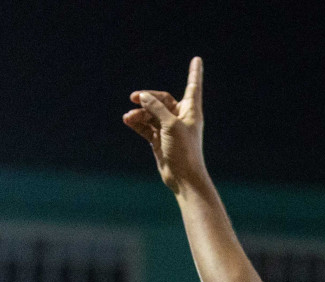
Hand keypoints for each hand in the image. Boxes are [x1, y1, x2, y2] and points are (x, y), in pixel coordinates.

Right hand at [124, 57, 208, 194]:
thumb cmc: (184, 151)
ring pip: (151, 113)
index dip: (194, 73)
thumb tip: (143, 96)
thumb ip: (156, 108)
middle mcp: (181, 117)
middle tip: (134, 97)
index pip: (193, 86)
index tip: (197, 59)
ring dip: (140, 113)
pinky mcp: (159, 139)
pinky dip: (137, 122)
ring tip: (129, 116)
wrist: (182, 178)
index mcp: (191, 111)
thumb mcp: (170, 125)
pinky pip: (146, 126)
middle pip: (162, 99)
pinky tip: (128, 119)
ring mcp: (169, 128)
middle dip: (148, 98)